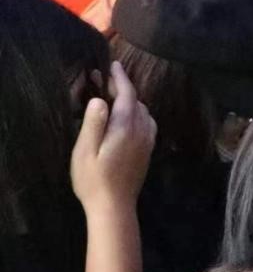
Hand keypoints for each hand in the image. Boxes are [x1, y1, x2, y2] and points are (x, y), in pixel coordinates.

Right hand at [70, 62, 155, 214]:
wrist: (115, 207)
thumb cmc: (94, 179)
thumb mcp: (86, 150)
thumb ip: (94, 122)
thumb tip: (100, 99)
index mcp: (127, 127)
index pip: (128, 94)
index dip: (121, 78)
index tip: (113, 64)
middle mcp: (143, 131)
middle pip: (136, 101)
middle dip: (122, 89)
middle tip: (103, 82)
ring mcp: (148, 142)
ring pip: (144, 112)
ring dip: (130, 101)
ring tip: (111, 98)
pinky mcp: (148, 152)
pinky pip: (147, 124)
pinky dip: (137, 114)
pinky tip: (126, 119)